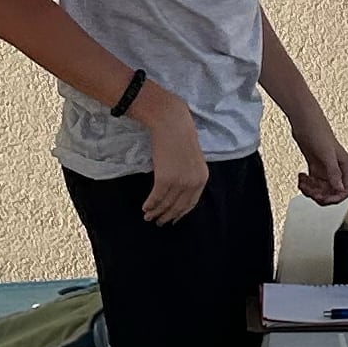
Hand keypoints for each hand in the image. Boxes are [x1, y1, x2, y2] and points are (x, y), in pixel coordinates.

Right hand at [138, 90, 208, 224]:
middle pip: (178, 206)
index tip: (173, 220)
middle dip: (167, 216)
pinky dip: (150, 204)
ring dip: (156, 212)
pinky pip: (156, 197)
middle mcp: (193, 183)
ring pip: (166, 204)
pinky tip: (145, 208)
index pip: (191, 203)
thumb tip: (178, 191)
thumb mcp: (192, 159)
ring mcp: (180, 182)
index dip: (180, 213)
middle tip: (158, 222)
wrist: (172, 124)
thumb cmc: (180, 137)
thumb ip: (189, 175)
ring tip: (148, 217)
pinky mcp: (165, 179)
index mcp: (202, 178)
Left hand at [291, 112, 347, 205]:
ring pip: (322, 190)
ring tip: (303, 183)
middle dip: (320, 194)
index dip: (335, 197)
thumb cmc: (318, 132)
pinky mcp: (316, 167)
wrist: (304, 122)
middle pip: (332, 193)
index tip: (323, 199)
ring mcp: (326, 169)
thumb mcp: (327, 155)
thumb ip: (334, 173)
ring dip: (311, 190)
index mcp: (345, 167)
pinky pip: (313, 184)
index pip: (345, 190)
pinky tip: (301, 177)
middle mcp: (337, 169)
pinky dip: (306, 184)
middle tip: (310, 191)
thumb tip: (339, 189)